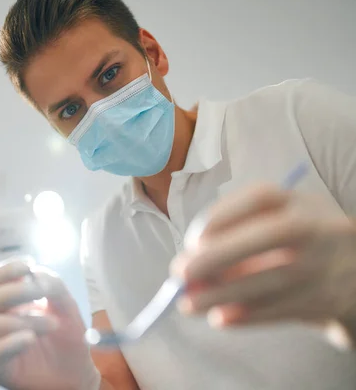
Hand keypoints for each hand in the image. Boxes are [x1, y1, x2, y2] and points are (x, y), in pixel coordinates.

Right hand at [0, 258, 100, 389]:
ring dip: (25, 320)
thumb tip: (35, 274)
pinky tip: (30, 339)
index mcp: (13, 301)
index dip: (7, 270)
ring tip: (52, 325)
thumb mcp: (67, 306)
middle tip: (41, 292)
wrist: (77, 373)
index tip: (28, 266)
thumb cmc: (67, 338)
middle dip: (17, 292)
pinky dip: (10, 343)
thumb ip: (53, 285)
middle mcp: (0, 318)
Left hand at [171, 185, 355, 344]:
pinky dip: (245, 316)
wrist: (352, 270)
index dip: (221, 216)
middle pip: (268, 236)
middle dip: (217, 256)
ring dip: (221, 295)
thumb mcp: (275, 219)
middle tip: (179, 273)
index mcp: (296, 201)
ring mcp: (322, 264)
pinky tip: (218, 318)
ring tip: (187, 304)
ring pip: (270, 280)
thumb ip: (234, 231)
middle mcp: (315, 227)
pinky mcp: (324, 300)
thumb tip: (190, 258)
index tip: (192, 239)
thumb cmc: (294, 237)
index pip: (259, 198)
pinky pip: (279, 310)